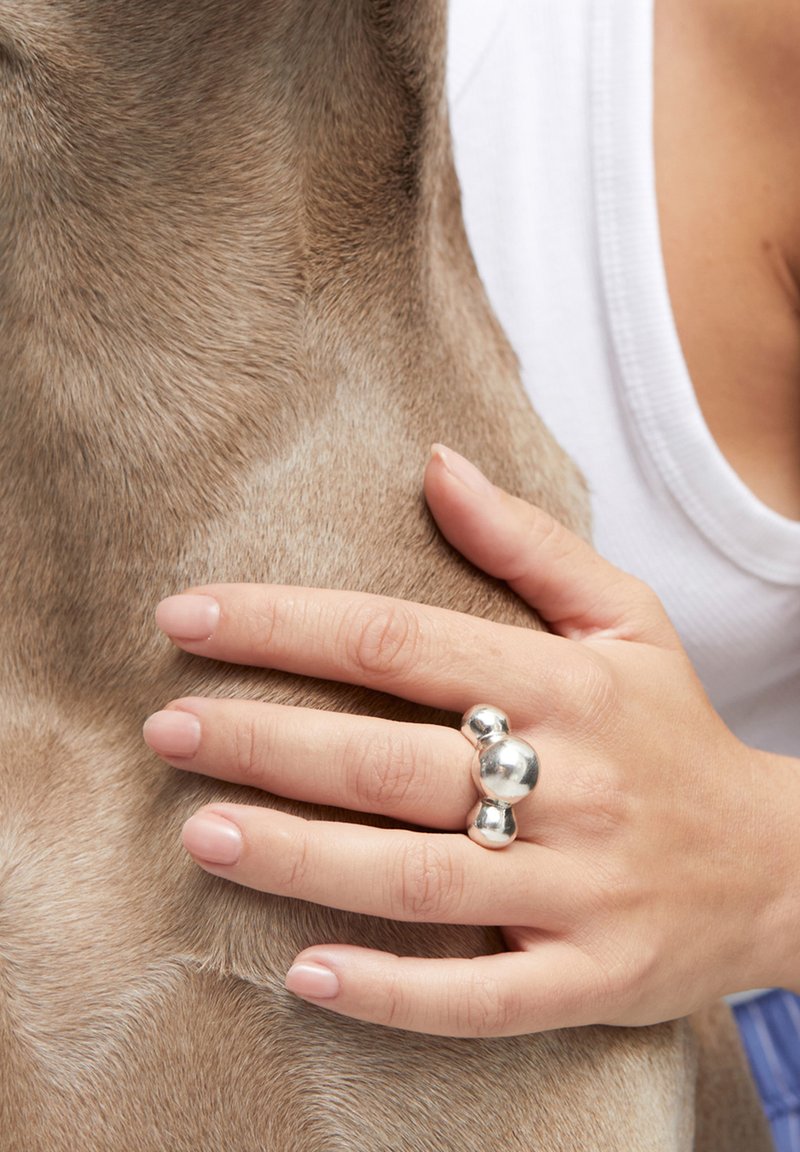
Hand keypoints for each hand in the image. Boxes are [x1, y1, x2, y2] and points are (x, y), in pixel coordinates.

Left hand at [143, 445, 795, 1036]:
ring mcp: (580, 887)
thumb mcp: (625, 618)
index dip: (284, 626)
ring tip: (201, 832)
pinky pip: (481, 995)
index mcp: (566, 684)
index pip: (398, 640)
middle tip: (167, 729)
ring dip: (300, 859)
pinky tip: (305, 974)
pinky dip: (393, 990)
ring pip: (418, 876)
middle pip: (389, 760)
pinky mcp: (590, 975)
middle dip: (266, 741)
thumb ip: (527, 543)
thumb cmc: (675, 729)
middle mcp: (570, 781)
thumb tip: (435, 462)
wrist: (777, 864)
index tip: (189, 617)